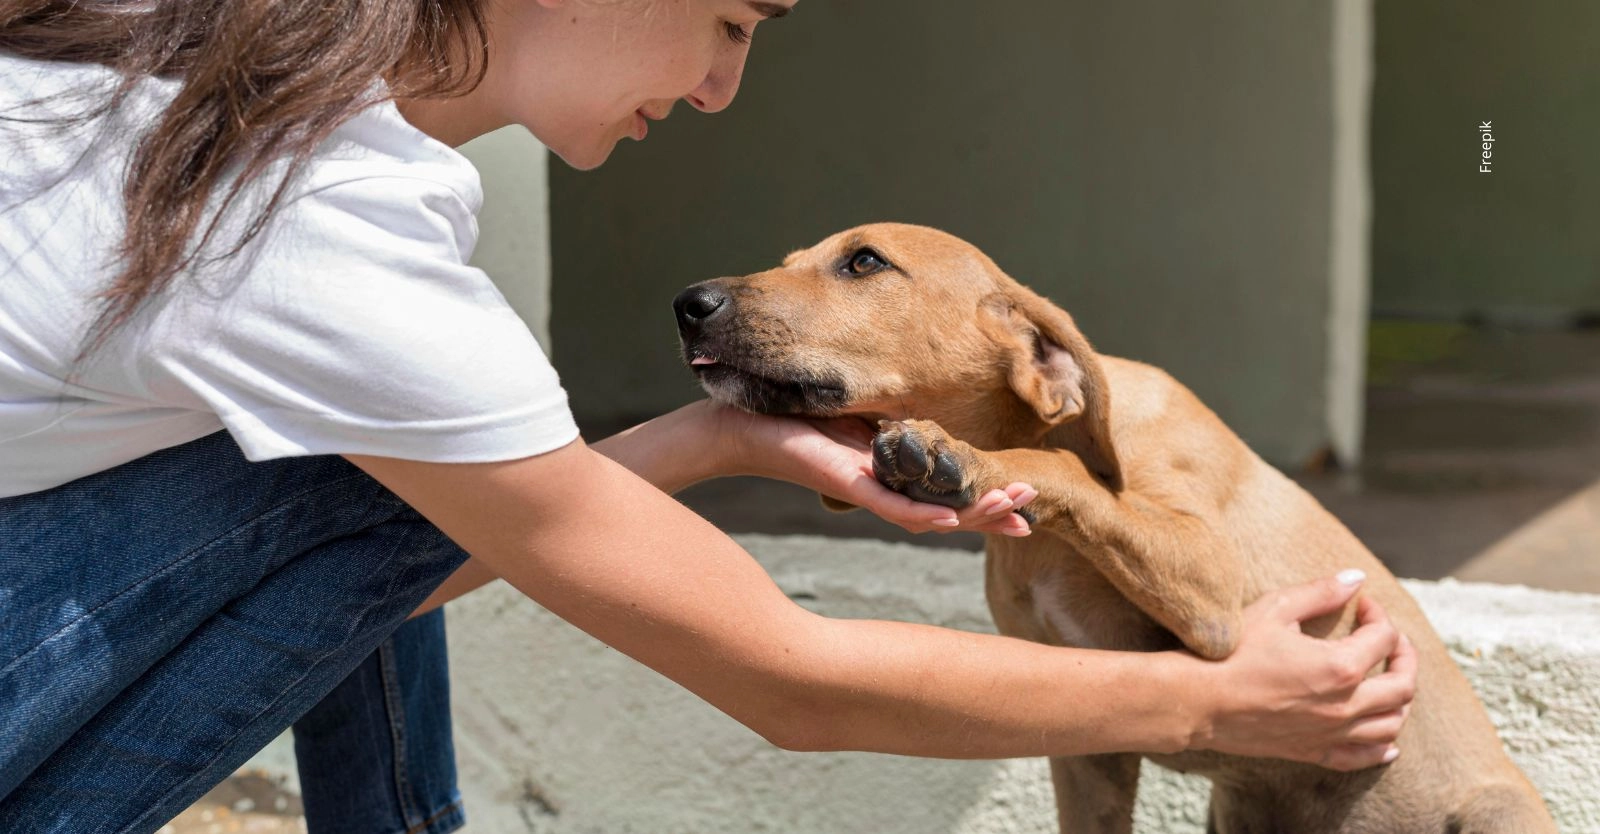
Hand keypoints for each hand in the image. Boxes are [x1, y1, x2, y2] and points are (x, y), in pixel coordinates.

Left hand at [706, 402, 1035, 535]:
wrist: (737, 425)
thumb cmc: (791, 415)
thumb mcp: (857, 411)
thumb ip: (893, 418)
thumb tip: (927, 406)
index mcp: (891, 472)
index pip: (948, 494)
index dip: (987, 501)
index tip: (1026, 502)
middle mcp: (883, 488)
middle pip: (948, 511)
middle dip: (993, 511)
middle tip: (1033, 512)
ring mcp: (865, 489)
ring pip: (928, 515)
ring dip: (973, 515)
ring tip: (1015, 510)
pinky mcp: (844, 482)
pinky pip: (889, 505)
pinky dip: (922, 513)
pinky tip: (952, 520)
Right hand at [1186, 571, 1417, 770]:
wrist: (1197, 701)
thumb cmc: (1231, 653)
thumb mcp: (1275, 610)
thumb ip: (1321, 592)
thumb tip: (1356, 578)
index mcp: (1340, 667)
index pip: (1384, 638)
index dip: (1378, 615)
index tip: (1362, 605)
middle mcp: (1345, 705)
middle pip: (1403, 685)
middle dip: (1404, 656)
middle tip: (1390, 639)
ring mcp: (1332, 733)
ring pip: (1392, 724)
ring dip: (1399, 700)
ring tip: (1387, 680)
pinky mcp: (1314, 751)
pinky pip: (1364, 757)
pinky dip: (1383, 748)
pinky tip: (1387, 740)